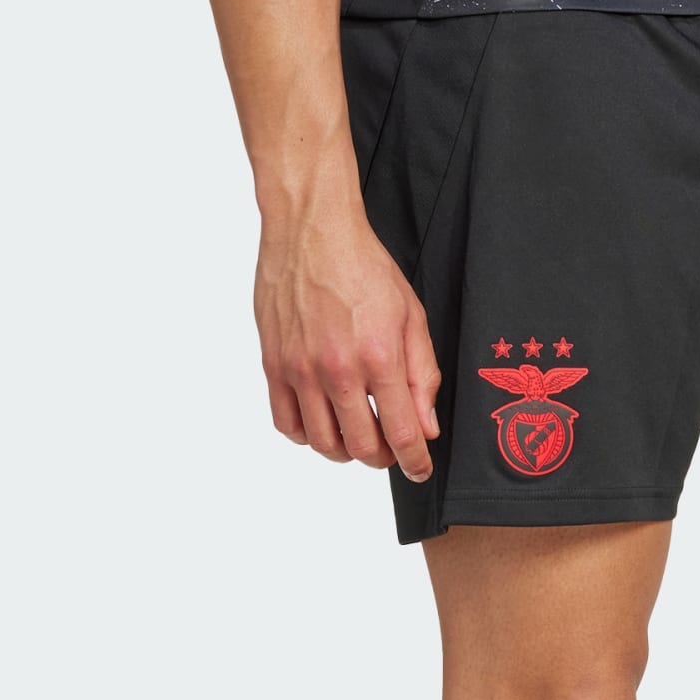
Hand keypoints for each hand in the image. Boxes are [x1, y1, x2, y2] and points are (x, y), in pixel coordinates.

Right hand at [254, 204, 440, 480]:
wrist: (312, 229)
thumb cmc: (364, 266)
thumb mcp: (412, 317)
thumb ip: (422, 376)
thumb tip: (426, 426)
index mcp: (379, 358)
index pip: (402, 434)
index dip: (415, 462)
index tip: (419, 470)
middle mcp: (337, 370)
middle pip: (361, 447)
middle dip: (383, 458)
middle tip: (391, 448)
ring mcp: (300, 369)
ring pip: (322, 442)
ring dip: (345, 451)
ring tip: (357, 437)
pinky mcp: (273, 363)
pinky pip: (285, 422)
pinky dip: (306, 435)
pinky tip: (322, 423)